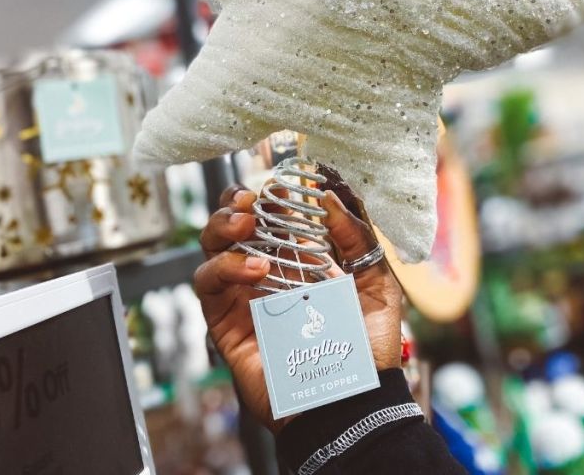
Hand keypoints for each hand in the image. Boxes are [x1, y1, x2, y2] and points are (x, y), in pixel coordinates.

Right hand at [193, 184, 403, 430]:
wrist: (349, 400)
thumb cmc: (366, 349)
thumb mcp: (376, 284)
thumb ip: (357, 239)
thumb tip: (331, 197)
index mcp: (301, 261)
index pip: (274, 217)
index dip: (270, 195)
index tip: (280, 182)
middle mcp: (267, 273)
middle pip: (233, 225)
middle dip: (234, 203)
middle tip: (250, 199)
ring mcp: (244, 296)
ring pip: (211, 248)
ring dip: (223, 227)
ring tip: (246, 224)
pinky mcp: (226, 322)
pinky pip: (207, 284)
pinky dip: (224, 267)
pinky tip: (256, 269)